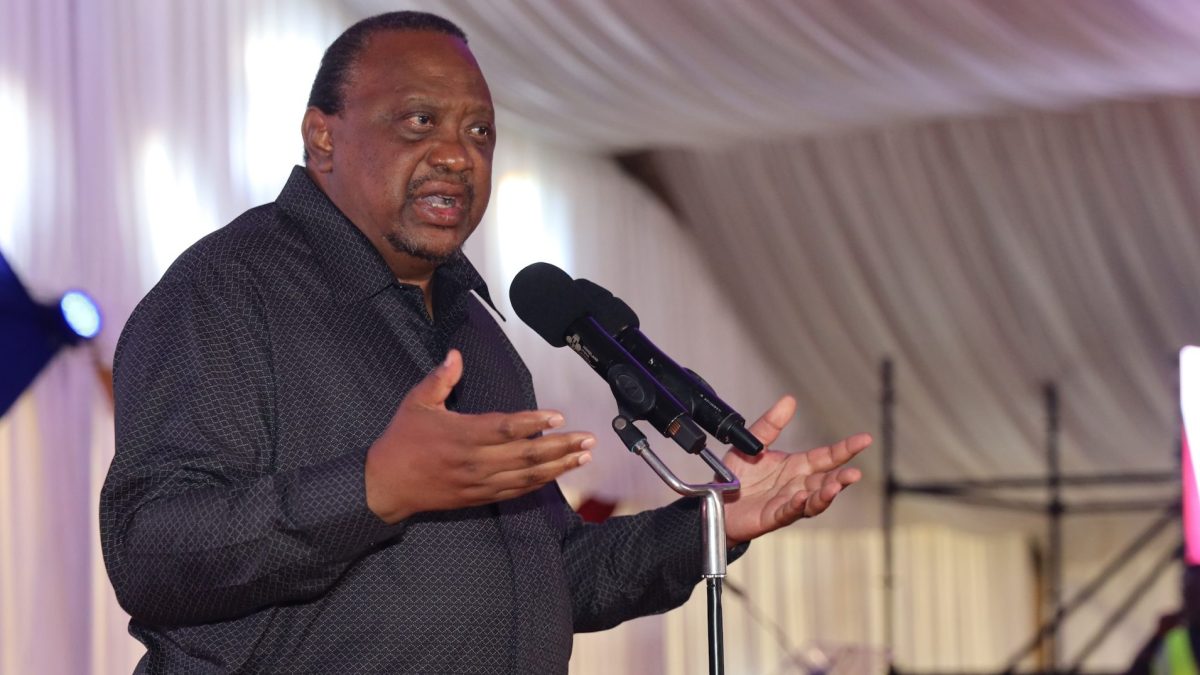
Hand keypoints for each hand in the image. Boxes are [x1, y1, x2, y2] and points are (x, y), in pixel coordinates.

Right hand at [365, 349, 594, 522]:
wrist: (386, 485)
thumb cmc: (402, 440)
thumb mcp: (416, 403)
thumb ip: (440, 379)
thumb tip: (456, 355)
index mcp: (462, 434)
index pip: (506, 428)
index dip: (534, 422)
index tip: (558, 416)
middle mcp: (475, 461)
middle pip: (526, 454)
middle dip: (561, 447)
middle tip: (588, 439)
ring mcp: (480, 482)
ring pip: (527, 476)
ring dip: (558, 467)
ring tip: (583, 457)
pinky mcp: (480, 497)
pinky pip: (516, 491)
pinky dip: (539, 483)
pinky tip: (557, 474)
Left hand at [723, 395, 869, 545]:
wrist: (716, 501)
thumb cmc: (737, 477)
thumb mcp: (753, 444)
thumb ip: (770, 425)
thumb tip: (789, 400)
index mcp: (797, 466)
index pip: (827, 457)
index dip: (846, 448)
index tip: (865, 439)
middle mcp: (798, 485)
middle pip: (826, 481)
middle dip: (842, 478)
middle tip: (854, 473)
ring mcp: (788, 503)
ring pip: (814, 501)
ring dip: (825, 495)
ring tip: (835, 487)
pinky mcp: (772, 516)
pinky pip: (788, 513)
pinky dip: (796, 506)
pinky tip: (802, 498)